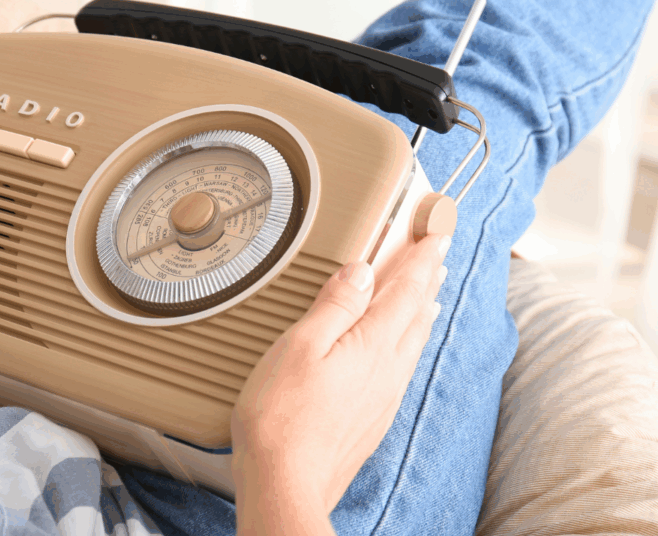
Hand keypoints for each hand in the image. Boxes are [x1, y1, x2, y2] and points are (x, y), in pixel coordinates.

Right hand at [231, 233, 448, 525]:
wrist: (287, 484)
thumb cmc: (283, 416)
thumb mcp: (302, 346)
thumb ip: (336, 305)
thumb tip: (362, 271)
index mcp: (372, 344)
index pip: (406, 289)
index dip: (423, 259)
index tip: (437, 235)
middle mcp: (388, 369)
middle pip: (416, 313)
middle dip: (427, 279)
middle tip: (437, 256)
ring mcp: (384, 396)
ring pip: (413, 341)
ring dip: (422, 310)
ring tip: (429, 294)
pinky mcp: (375, 417)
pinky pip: (403, 365)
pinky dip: (409, 342)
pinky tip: (402, 348)